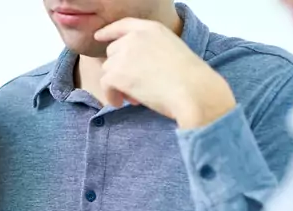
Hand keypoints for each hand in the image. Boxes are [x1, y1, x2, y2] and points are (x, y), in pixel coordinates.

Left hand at [95, 19, 236, 128]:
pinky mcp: (117, 74)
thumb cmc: (190, 79)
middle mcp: (135, 38)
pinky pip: (105, 84)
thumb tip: (137, 68)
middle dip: (120, 69)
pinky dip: (111, 96)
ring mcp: (124, 55)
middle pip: (113, 52)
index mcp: (152, 29)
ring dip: (117, 85)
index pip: (124, 25)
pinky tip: (121, 103)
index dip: (109, 31)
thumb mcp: (173, 51)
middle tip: (134, 86)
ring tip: (134, 98)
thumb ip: (152, 51)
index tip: (99, 37)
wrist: (192, 92)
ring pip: (108, 70)